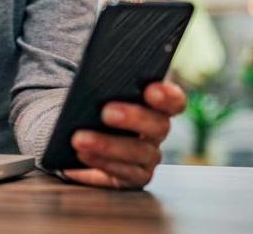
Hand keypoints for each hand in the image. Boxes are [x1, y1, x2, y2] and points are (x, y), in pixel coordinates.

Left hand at [62, 81, 186, 189]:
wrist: (79, 132)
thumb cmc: (95, 102)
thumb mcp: (100, 89)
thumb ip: (107, 83)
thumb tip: (95, 77)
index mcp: (156, 104)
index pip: (173, 100)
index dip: (167, 96)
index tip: (151, 90)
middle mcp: (157, 130)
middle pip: (158, 126)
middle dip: (133, 118)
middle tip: (106, 112)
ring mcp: (148, 155)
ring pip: (139, 152)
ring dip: (107, 145)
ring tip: (79, 139)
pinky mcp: (133, 175)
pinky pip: (122, 173)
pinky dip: (100, 163)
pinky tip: (81, 155)